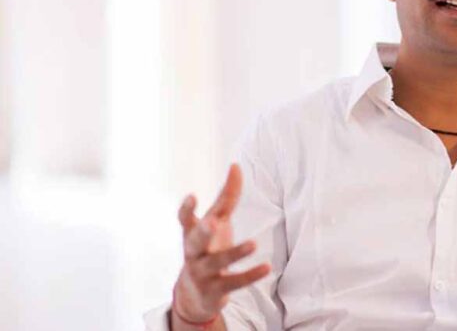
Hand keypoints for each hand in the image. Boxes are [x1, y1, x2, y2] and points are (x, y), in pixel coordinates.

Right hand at [172, 164, 270, 322]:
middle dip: (204, 231)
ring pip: (218, 262)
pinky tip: (267, 267)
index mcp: (192, 234)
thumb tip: (235, 165)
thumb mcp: (216, 221)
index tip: (192, 197)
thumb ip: (226, 196)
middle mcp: (193, 253)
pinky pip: (234, 282)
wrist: (194, 295)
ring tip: (253, 243)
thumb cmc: (207, 247)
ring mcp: (202, 273)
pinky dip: (250, 275)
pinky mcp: (215, 290)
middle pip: (196, 241)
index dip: (187, 209)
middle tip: (213, 222)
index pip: (184, 220)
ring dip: (235, 253)